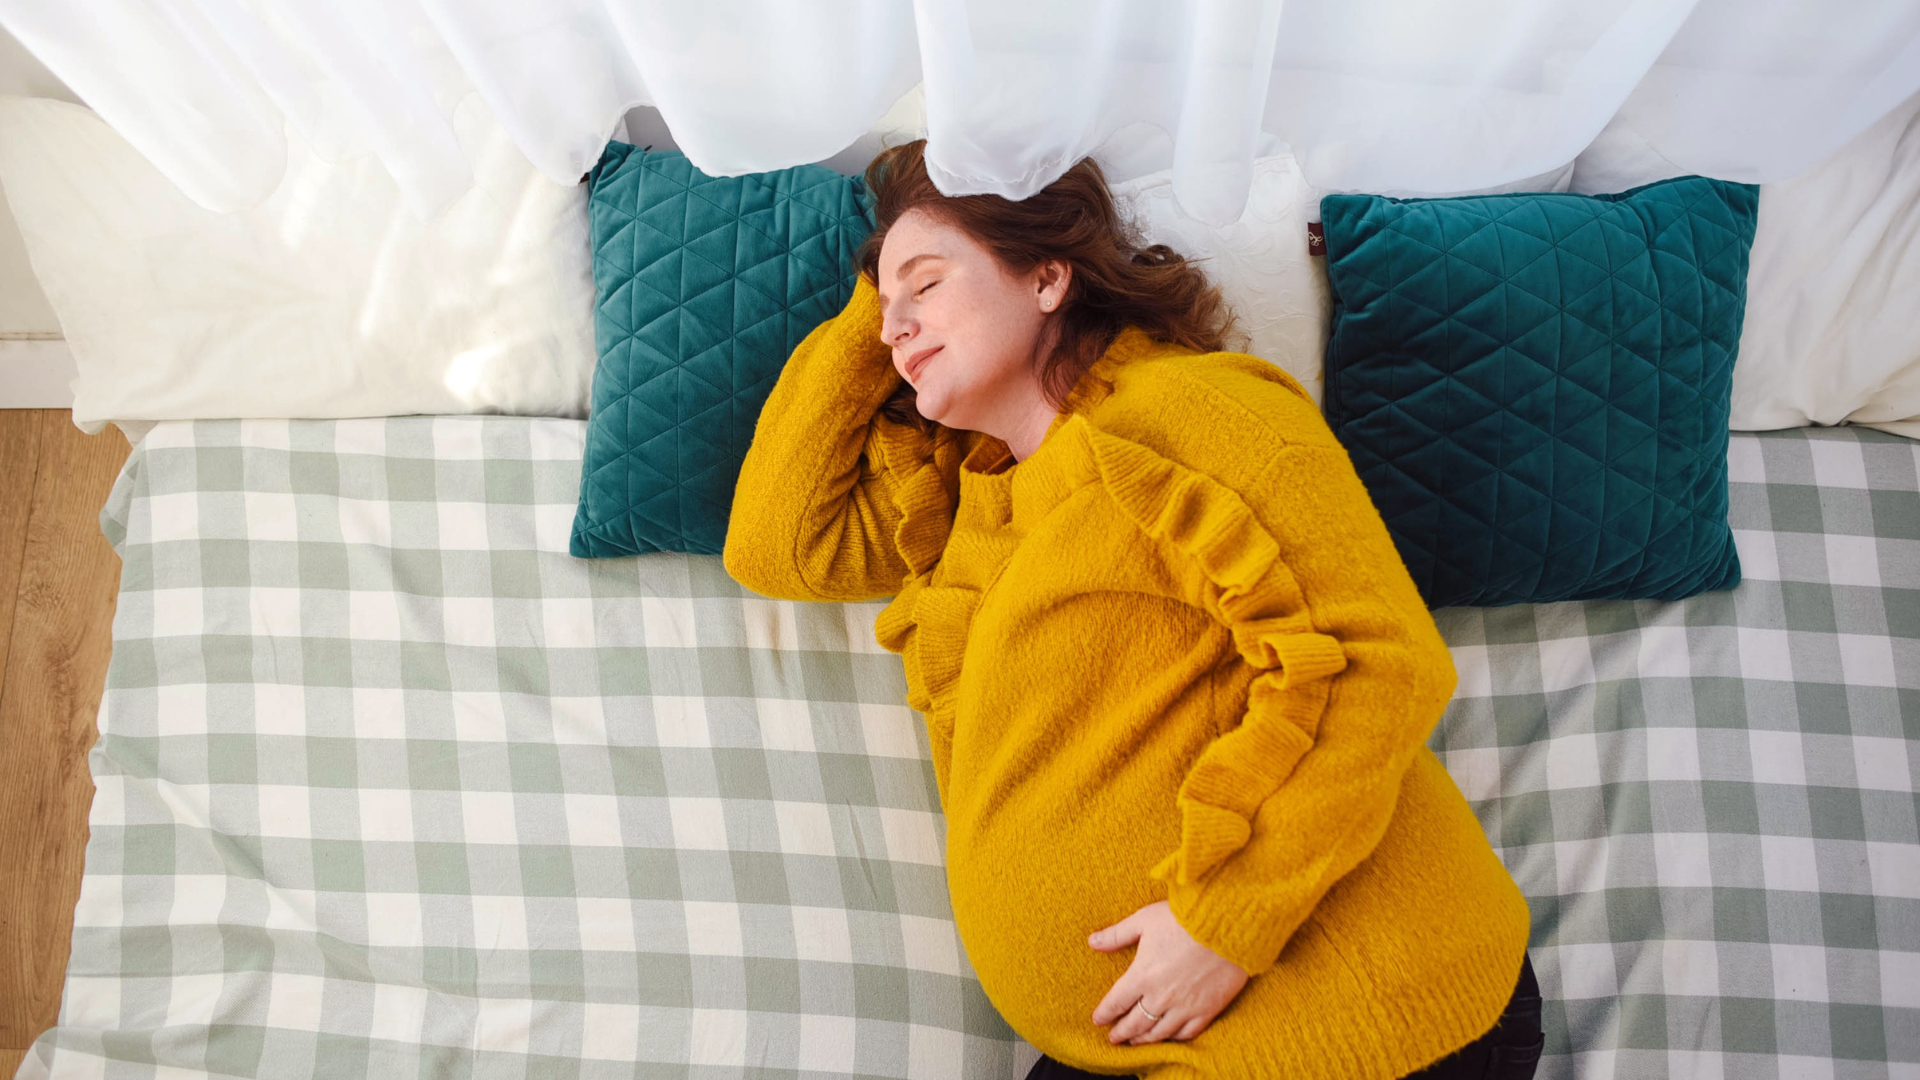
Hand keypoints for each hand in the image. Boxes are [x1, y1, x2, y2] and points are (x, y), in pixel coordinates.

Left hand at [1087, 900, 1249, 1044]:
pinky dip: (1174, 1038)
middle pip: (1135, 1023)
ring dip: (1144, 1039)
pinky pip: (1187, 1033)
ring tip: (1136, 1041)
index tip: (1098, 1020)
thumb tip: (1093, 941)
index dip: (1104, 1014)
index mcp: (1142, 975)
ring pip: (1159, 1033)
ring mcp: (1185, 1006)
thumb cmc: (1184, 917)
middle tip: (1114, 1038)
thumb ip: (1117, 934)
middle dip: (1121, 1032)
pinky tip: (1168, 1036)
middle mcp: (1161, 997)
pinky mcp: (1207, 1010)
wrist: (1228, 924)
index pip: (1116, 1003)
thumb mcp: (1144, 920)